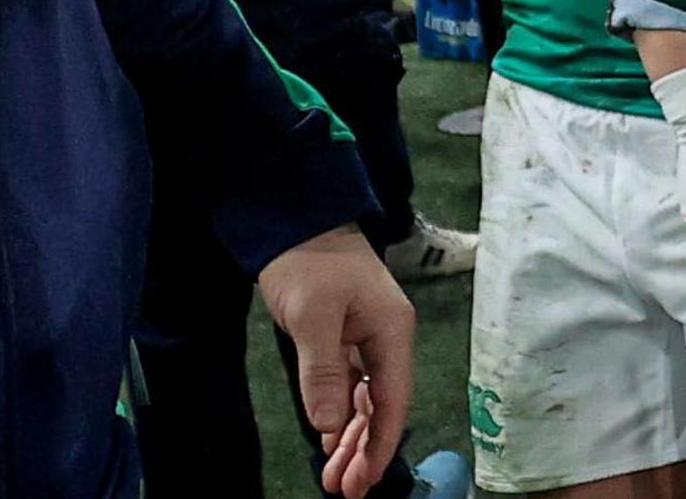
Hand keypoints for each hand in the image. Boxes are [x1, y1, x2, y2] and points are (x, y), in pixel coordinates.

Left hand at [257, 226, 412, 494]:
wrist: (291, 215)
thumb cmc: (306, 259)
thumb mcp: (312, 316)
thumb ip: (324, 373)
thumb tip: (332, 427)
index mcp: (391, 331)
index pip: (393, 401)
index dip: (381, 446)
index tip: (364, 483)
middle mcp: (386, 337)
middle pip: (382, 406)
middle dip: (365, 450)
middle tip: (343, 489)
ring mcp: (367, 335)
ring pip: (366, 399)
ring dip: (351, 437)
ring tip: (333, 475)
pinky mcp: (345, 333)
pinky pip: (350, 384)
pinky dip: (341, 413)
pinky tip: (329, 437)